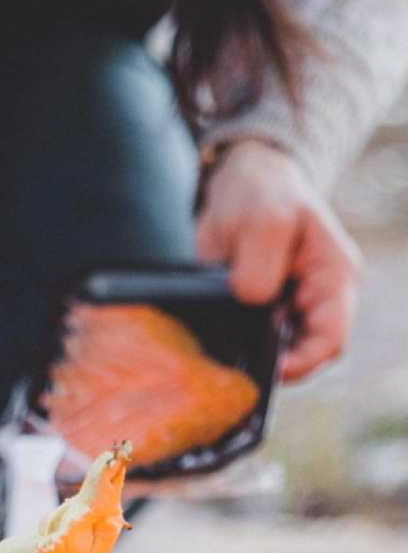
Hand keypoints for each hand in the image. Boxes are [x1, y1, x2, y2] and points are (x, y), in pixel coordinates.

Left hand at [197, 138, 362, 381]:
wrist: (239, 184)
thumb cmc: (262, 193)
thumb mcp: (265, 220)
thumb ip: (260, 266)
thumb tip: (252, 302)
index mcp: (335, 278)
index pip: (331, 338)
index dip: (303, 361)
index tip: (270, 367)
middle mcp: (318, 300)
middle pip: (305, 355)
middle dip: (273, 362)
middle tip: (238, 362)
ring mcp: (290, 310)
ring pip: (277, 354)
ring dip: (252, 356)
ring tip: (224, 350)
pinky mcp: (262, 314)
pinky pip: (253, 344)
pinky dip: (236, 347)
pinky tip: (216, 342)